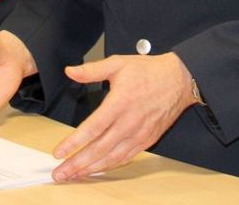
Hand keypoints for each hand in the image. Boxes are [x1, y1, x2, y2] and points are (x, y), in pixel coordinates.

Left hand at [50, 52, 195, 181]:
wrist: (179, 79)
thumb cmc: (150, 71)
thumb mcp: (119, 63)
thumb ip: (92, 70)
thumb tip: (70, 71)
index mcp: (120, 103)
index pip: (92, 128)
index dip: (73, 142)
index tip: (58, 152)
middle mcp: (129, 122)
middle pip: (99, 149)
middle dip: (77, 163)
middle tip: (59, 173)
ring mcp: (139, 134)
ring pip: (112, 157)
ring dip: (91, 169)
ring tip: (74, 176)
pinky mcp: (147, 140)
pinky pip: (126, 157)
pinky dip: (110, 166)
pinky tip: (97, 169)